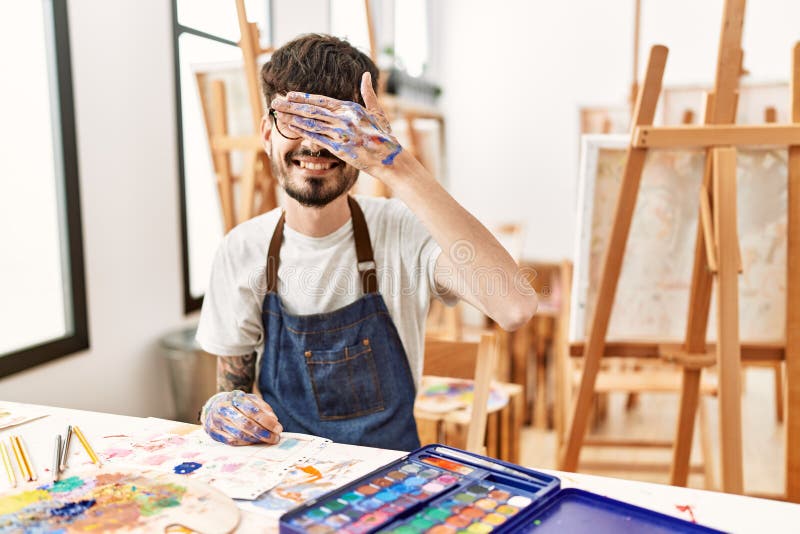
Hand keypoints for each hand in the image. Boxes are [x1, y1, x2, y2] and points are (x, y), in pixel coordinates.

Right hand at [201, 390, 282, 445]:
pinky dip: (244, 443)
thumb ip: (263, 408)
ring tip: (266, 441)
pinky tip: (253, 443)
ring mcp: (216, 420)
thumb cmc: (238, 404)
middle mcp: (224, 407)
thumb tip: (274, 420)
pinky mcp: (213, 432)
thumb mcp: (251, 400)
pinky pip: (230, 441)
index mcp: (235, 397)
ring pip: (238, 433)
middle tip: (274, 438)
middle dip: (262, 432)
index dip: (267, 421)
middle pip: (245, 423)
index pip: (253, 410)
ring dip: (255, 439)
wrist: (214, 406)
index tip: (278, 428)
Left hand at [270, 71, 402, 174]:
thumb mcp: (377, 112)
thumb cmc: (384, 136)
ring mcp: (340, 133)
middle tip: (274, 101)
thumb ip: (368, 94)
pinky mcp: (338, 148)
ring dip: (292, 117)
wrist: (389, 159)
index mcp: (351, 108)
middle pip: (312, 110)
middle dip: (291, 105)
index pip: (321, 100)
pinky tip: (290, 126)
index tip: (288, 94)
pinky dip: (302, 131)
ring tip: (277, 113)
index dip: (303, 97)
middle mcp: (344, 119)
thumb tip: (366, 75)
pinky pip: (316, 137)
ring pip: (311, 122)